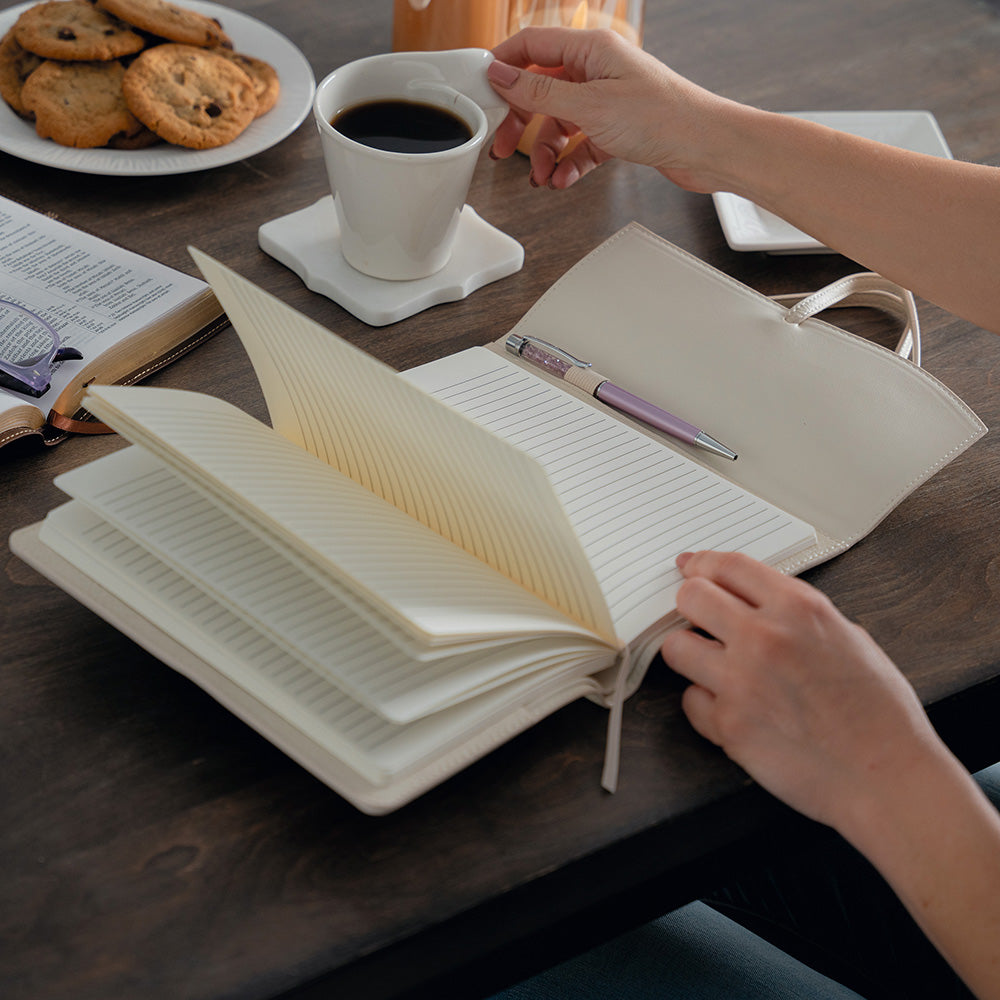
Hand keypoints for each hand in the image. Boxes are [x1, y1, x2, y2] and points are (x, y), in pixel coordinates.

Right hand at [487, 27, 742, 190]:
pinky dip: (571, 162)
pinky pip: (582, 144)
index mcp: (590, 49)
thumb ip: (539, 94)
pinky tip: (565, 179)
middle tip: (503, 149)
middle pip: (542, 91)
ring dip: (546, 152)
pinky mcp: (618, 129)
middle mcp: (598, 71)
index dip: (503, 67)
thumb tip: (502, 76)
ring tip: (542, 176)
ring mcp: (608, 100)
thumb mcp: (589, 106)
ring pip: (561, 123)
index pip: (532, 46)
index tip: (481, 92)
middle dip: (521, 123)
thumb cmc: (662, 117)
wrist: (706, 147)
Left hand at [660, 551, 946, 834]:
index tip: (688, 565)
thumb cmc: (880, 714)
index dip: (701, 562)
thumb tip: (763, 605)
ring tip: (713, 668)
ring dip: (691, 655)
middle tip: (697, 618)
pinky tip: (733, 710)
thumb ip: (800, 616)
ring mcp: (741, 681)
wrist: (888, 778)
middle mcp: (764, 637)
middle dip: (690, 604)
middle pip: (691, 596)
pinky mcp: (729, 725)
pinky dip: (705, 705)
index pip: (728, 565)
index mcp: (798, 609)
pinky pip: (691, 700)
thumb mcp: (851, 639)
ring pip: (677, 646)